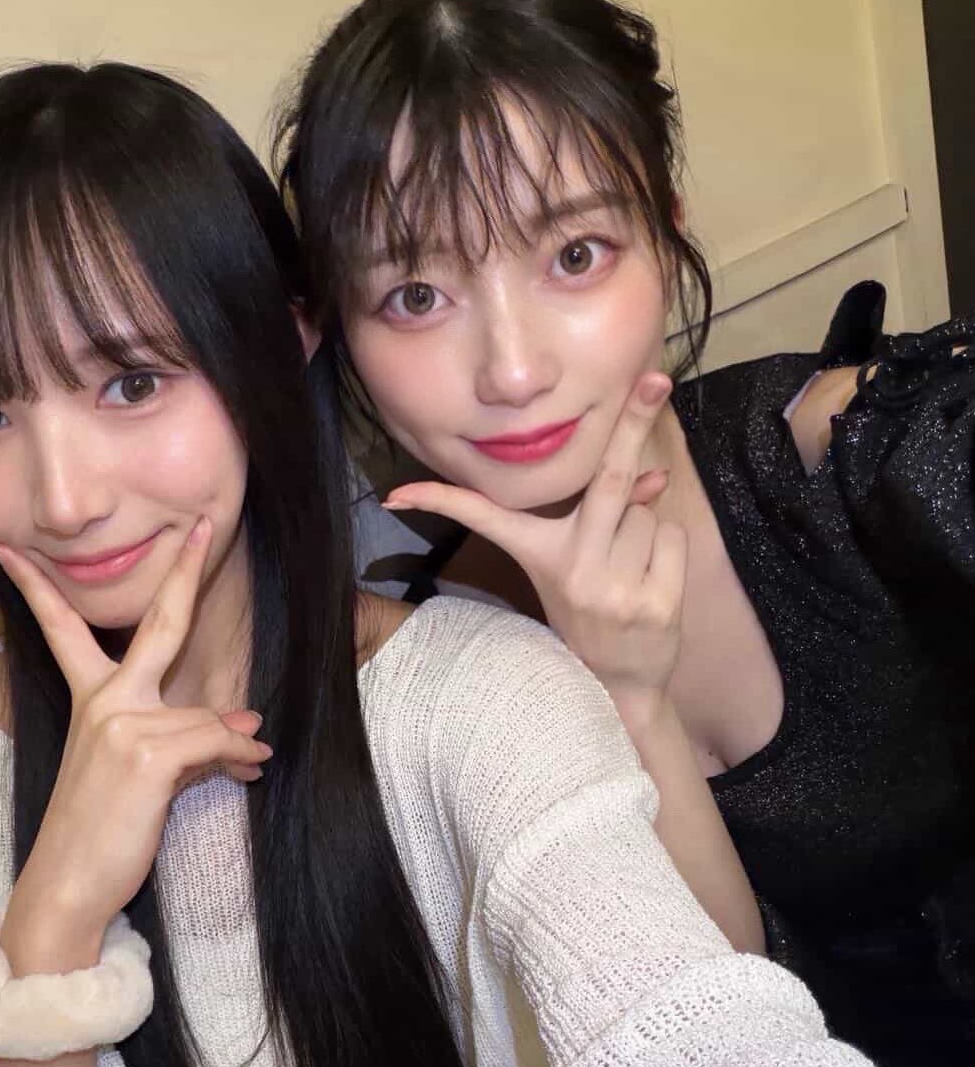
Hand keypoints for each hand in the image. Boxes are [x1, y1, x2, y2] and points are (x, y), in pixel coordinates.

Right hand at [0, 517, 272, 943]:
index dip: (38, 585)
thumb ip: (190, 739)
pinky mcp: (147, 752)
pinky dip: (239, 757)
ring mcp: (123, 722)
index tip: (9, 547)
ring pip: (207, 713)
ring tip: (249, 762)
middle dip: (182, 571)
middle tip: (204, 527)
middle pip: (158, 623)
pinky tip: (250, 769)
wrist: (68, 888)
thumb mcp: (141, 773)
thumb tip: (250, 729)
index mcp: (90, 698)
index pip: (61, 627)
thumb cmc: (99, 831)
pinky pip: (215, 740)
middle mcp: (104, 700)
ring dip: (233, 743)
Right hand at [385, 374, 684, 728]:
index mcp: (538, 554)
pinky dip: (668, 548)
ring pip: (646, 511)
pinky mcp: (653, 605)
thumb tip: (651, 473)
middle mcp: (570, 568)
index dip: (440, 501)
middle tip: (655, 379)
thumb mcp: (583, 562)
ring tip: (629, 565)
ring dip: (646, 523)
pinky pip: (670, 537)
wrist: (618, 686)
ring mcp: (612, 588)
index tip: (395, 494)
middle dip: (632, 423)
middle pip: (606, 480)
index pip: (485, 518)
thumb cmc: (594, 610)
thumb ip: (610, 512)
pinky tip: (652, 580)